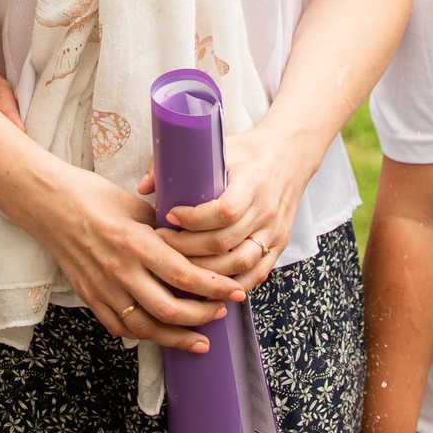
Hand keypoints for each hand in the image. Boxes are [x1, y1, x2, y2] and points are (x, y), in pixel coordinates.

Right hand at [28, 167, 243, 354]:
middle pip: (169, 309)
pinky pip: (120, 327)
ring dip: (177, 337)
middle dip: (202, 316)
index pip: (183, 274)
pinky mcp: (89, 297)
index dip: (214, 287)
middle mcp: (120, 270)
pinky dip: (143, 335)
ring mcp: (102, 288)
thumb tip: (190, 245)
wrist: (47, 204)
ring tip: (200, 339)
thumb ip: (162, 229)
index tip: (235, 291)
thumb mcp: (134, 205)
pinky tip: (160, 335)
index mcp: (135, 242)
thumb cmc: (91, 196)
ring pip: (146, 327)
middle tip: (221, 312)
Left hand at [141, 125, 317, 292]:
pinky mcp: (279, 245)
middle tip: (162, 243)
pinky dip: (232, 284)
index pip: (224, 211)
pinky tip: (210, 284)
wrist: (289, 157)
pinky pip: (257, 274)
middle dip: (188, 248)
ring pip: (240, 264)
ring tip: (180, 266)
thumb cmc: (248, 153)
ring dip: (206, 271)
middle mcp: (266, 211)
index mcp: (252, 183)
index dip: (193, 219)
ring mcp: (274, 232)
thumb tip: (144, 187)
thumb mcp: (218, 148)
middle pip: (225, 242)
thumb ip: (179, 163)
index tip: (169, 215)